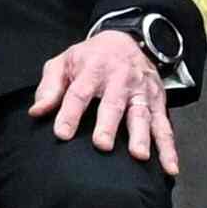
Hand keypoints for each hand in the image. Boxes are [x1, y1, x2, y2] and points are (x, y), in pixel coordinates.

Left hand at [30, 23, 178, 173]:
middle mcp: (120, 80)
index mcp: (93, 70)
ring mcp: (142, 91)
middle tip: (102, 146)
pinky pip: (165, 126)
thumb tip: (37, 112)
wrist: (127, 40)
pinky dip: (169, 148)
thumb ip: (49, 87)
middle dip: (108, 126)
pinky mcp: (158, 102)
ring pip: (142, 115)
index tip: (62, 134)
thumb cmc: (90, 57)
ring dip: (142, 137)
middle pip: (113, 104)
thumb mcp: (64, 63)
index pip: (79, 93)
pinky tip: (169, 166)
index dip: (70, 114)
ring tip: (139, 156)